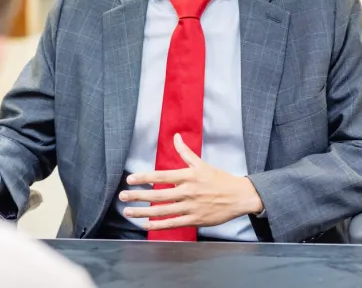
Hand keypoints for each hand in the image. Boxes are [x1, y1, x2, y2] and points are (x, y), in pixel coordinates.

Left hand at [119, 134, 263, 231]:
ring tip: (128, 211)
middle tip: (122, 196)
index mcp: (188, 176)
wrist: (239, 196)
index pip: (161, 176)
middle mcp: (188, 192)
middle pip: (158, 195)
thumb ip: (185, 152)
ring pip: (163, 211)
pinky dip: (158, 225)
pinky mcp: (195, 220)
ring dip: (143, 212)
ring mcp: (191, 207)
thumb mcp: (202, 164)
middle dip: (138, 196)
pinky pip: (173, 223)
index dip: (144, 178)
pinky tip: (145, 224)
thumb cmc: (219, 179)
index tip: (130, 179)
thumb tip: (176, 136)